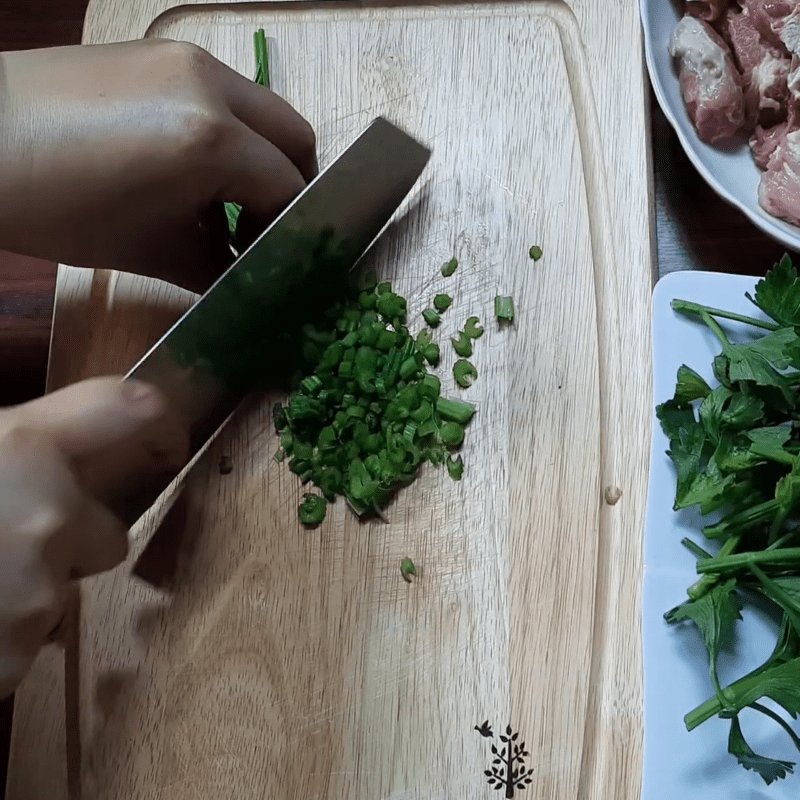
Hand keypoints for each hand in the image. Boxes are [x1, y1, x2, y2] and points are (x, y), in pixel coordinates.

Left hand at [0, 40, 317, 292]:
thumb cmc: (58, 206)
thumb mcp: (151, 250)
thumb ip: (219, 266)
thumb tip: (251, 277)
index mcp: (212, 141)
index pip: (288, 187)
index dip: (290, 230)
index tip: (276, 259)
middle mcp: (212, 85)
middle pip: (294, 136)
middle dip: (290, 187)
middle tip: (263, 228)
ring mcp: (186, 59)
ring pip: (262, 111)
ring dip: (260, 157)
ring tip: (226, 202)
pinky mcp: (161, 52)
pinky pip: (224, 94)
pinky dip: (229, 133)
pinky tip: (193, 169)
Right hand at [0, 378, 187, 697]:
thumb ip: (9, 442)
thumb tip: (32, 443)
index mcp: (23, 448)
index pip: (125, 408)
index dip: (154, 416)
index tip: (165, 429)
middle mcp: (50, 516)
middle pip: (108, 534)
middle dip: (71, 540)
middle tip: (7, 538)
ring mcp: (37, 592)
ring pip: (60, 593)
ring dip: (24, 590)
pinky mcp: (12, 656)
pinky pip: (23, 644)